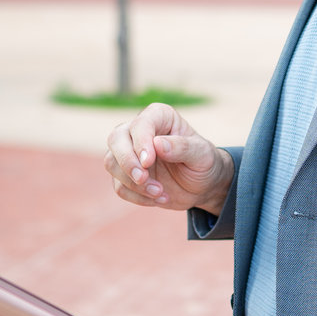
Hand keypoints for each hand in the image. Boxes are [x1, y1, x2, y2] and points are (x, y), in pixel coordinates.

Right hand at [106, 103, 232, 213]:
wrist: (202, 185)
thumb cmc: (204, 162)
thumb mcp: (202, 154)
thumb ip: (182, 147)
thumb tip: (158, 144)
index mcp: (160, 117)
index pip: (141, 123)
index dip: (141, 142)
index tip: (149, 161)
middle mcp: (139, 131)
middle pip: (116, 139)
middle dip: (127, 162)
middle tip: (144, 178)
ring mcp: (129, 153)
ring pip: (112, 163)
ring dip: (133, 182)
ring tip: (160, 192)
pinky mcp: (126, 175)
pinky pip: (119, 186)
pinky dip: (137, 196)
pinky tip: (160, 198)